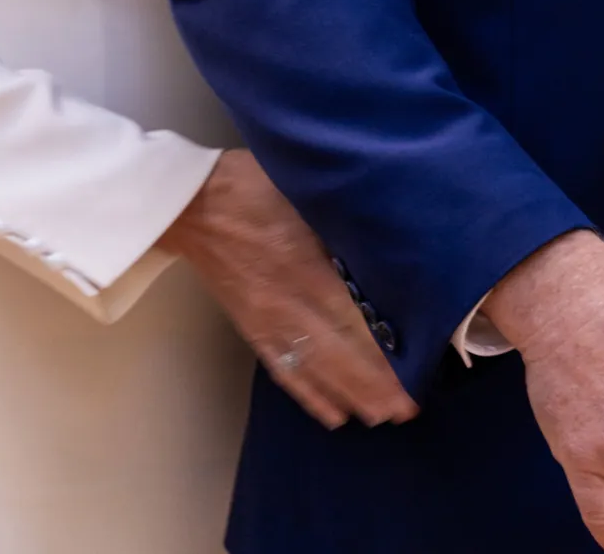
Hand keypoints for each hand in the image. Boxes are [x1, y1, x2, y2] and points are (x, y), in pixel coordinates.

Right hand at [159, 150, 417, 430]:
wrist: (190, 205)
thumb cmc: (251, 186)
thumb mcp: (302, 191)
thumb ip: (338, 223)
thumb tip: (380, 247)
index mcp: (303, 267)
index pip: (350, 319)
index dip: (381, 349)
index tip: (413, 368)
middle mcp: (286, 304)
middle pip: (336, 354)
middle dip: (373, 385)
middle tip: (407, 408)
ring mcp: (266, 321)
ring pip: (313, 368)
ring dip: (347, 395)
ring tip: (381, 416)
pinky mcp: (250, 328)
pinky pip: (283, 369)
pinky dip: (309, 393)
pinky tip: (331, 412)